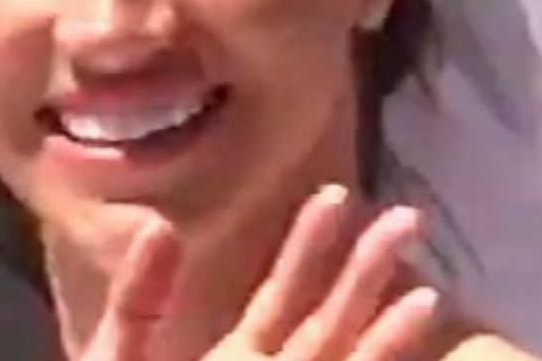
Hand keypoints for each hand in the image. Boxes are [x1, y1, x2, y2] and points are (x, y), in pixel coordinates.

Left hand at [83, 189, 438, 360]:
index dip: (309, 249)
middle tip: (406, 216)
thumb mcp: (116, 356)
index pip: (283, 296)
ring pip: (350, 358)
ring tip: (426, 280)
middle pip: (333, 320)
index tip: (337, 197)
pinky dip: (384, 360)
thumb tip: (162, 225)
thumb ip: (140, 299)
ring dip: (389, 325)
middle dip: (367, 270)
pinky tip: (415, 320)